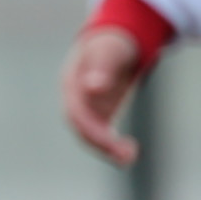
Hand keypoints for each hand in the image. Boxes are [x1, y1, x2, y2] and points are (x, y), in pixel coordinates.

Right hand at [60, 24, 144, 166]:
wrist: (117, 41)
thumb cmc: (112, 42)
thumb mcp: (109, 51)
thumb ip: (101, 67)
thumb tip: (92, 87)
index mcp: (71, 83)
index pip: (75, 112)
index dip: (89, 128)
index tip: (110, 140)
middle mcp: (75, 99)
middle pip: (81, 128)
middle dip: (101, 144)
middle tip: (126, 155)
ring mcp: (87, 108)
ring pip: (91, 136)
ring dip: (107, 150)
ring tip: (130, 157)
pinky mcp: (100, 115)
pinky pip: (102, 135)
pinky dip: (113, 146)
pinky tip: (129, 152)